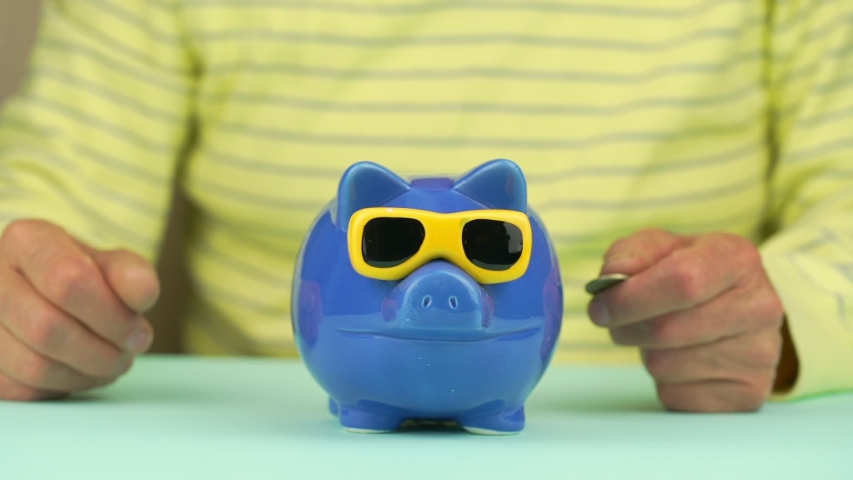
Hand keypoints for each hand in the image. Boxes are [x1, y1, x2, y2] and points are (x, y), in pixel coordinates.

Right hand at [0, 219, 159, 400]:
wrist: (51, 294)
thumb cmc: (83, 276)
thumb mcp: (112, 265)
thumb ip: (131, 274)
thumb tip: (143, 289)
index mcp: (26, 241)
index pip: (68, 279)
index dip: (111, 314)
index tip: (137, 330)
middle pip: (47, 328)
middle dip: (102, 350)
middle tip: (129, 351)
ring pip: (33, 365)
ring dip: (86, 373)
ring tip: (113, 362)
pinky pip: (24, 388)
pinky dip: (65, 388)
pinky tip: (84, 371)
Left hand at [588, 229, 786, 411]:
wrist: (736, 310)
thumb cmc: (690, 274)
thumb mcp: (662, 248)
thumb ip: (631, 254)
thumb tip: (612, 279)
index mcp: (738, 259)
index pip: (682, 281)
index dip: (630, 298)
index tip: (599, 307)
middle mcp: (761, 306)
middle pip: (667, 330)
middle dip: (626, 328)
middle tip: (617, 321)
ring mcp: (761, 354)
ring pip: (666, 366)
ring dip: (646, 353)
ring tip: (660, 336)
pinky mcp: (748, 393)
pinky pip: (676, 395)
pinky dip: (664, 381)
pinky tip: (681, 359)